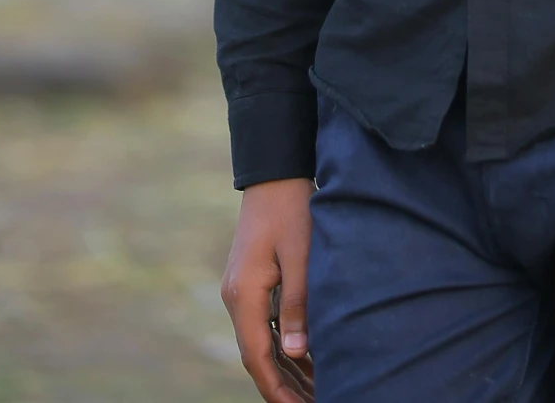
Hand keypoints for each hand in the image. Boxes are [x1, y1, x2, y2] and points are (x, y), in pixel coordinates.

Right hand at [221, 177, 314, 401]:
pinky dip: (284, 345)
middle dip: (284, 386)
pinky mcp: (252, 283)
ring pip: (262, 343)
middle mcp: (236, 297)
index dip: (277, 389)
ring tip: (317, 391)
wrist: (275, 172)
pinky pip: (264, 325)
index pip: (256, 357)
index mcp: (244, 294)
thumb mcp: (301, 256)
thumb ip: (297, 304)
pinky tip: (309, 359)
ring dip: (286, 368)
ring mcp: (241, 290)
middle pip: (258, 356)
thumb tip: (295, 353)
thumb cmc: (292, 209)